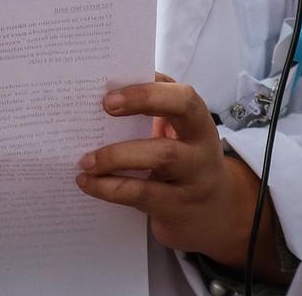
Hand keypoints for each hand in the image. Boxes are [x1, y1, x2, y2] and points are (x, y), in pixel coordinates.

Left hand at [78, 75, 271, 272]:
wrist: (216, 210)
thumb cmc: (183, 157)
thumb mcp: (177, 131)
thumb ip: (153, 108)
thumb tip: (106, 91)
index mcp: (198, 121)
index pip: (183, 98)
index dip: (148, 93)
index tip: (111, 96)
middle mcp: (202, 149)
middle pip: (180, 115)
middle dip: (139, 108)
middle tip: (102, 109)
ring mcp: (193, 181)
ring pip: (160, 158)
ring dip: (115, 157)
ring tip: (85, 161)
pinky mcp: (178, 208)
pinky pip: (142, 195)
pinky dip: (110, 188)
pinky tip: (87, 183)